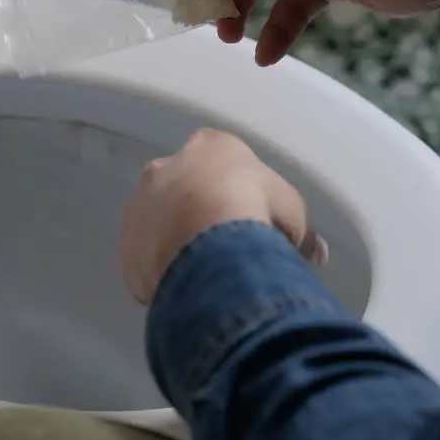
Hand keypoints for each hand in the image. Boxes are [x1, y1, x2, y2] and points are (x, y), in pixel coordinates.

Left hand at [117, 129, 325, 303]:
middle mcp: (163, 168)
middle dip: (195, 211)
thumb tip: (314, 254)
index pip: (218, 160)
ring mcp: (138, 207)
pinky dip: (159, 274)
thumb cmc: (254, 211)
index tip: (246, 215)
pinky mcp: (125, 247)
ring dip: (173, 242)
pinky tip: (182, 292)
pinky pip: (142, 261)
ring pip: (155, 224)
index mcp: (207, 147)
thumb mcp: (294, 216)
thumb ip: (302, 231)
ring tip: (202, 273)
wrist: (207, 245)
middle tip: (222, 246)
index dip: (233, 188)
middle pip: (179, 188)